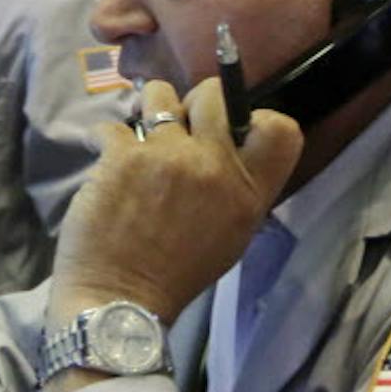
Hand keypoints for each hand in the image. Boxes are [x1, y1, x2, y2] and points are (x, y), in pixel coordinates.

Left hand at [48, 77, 303, 330]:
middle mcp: (214, 166)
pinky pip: (114, 126)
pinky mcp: (122, 155)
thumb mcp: (231, 236)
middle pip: (215, 96)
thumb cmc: (177, 274)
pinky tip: (109, 161)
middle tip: (181, 121)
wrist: (120, 297)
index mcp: (247, 192)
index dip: (257, 117)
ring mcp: (167, 156)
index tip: (235, 127)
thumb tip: (226, 149)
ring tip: (143, 131)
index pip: (282, 129)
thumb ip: (237, 190)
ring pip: (160, 94)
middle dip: (196, 100)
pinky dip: (108, 141)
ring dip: (151, 107)